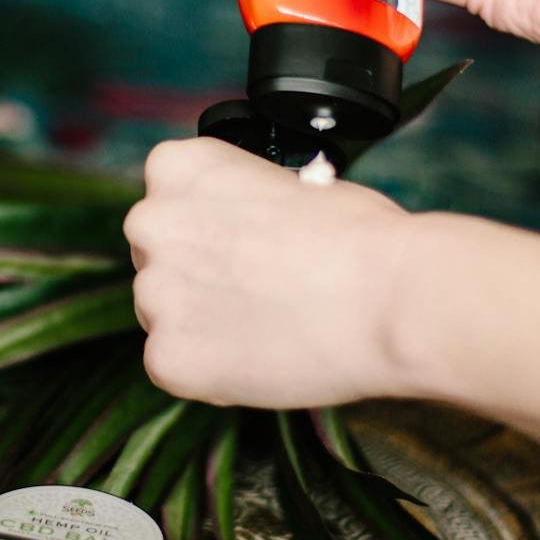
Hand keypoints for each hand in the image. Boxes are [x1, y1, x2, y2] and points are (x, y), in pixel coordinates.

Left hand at [124, 138, 408, 408]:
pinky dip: (209, 371)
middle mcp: (152, 223)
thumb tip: (245, 231)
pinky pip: (174, 366)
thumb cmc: (360, 238)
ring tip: (269, 328)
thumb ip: (245, 205)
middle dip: (197, 277)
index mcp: (180, 167)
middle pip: (157, 258)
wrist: (387, 299)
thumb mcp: (293, 185)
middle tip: (256, 294)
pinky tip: (259, 359)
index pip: (168, 200)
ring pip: (162, 315)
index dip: (208, 228)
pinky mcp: (167, 356)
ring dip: (202, 324)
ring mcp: (154, 294)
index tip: (241, 246)